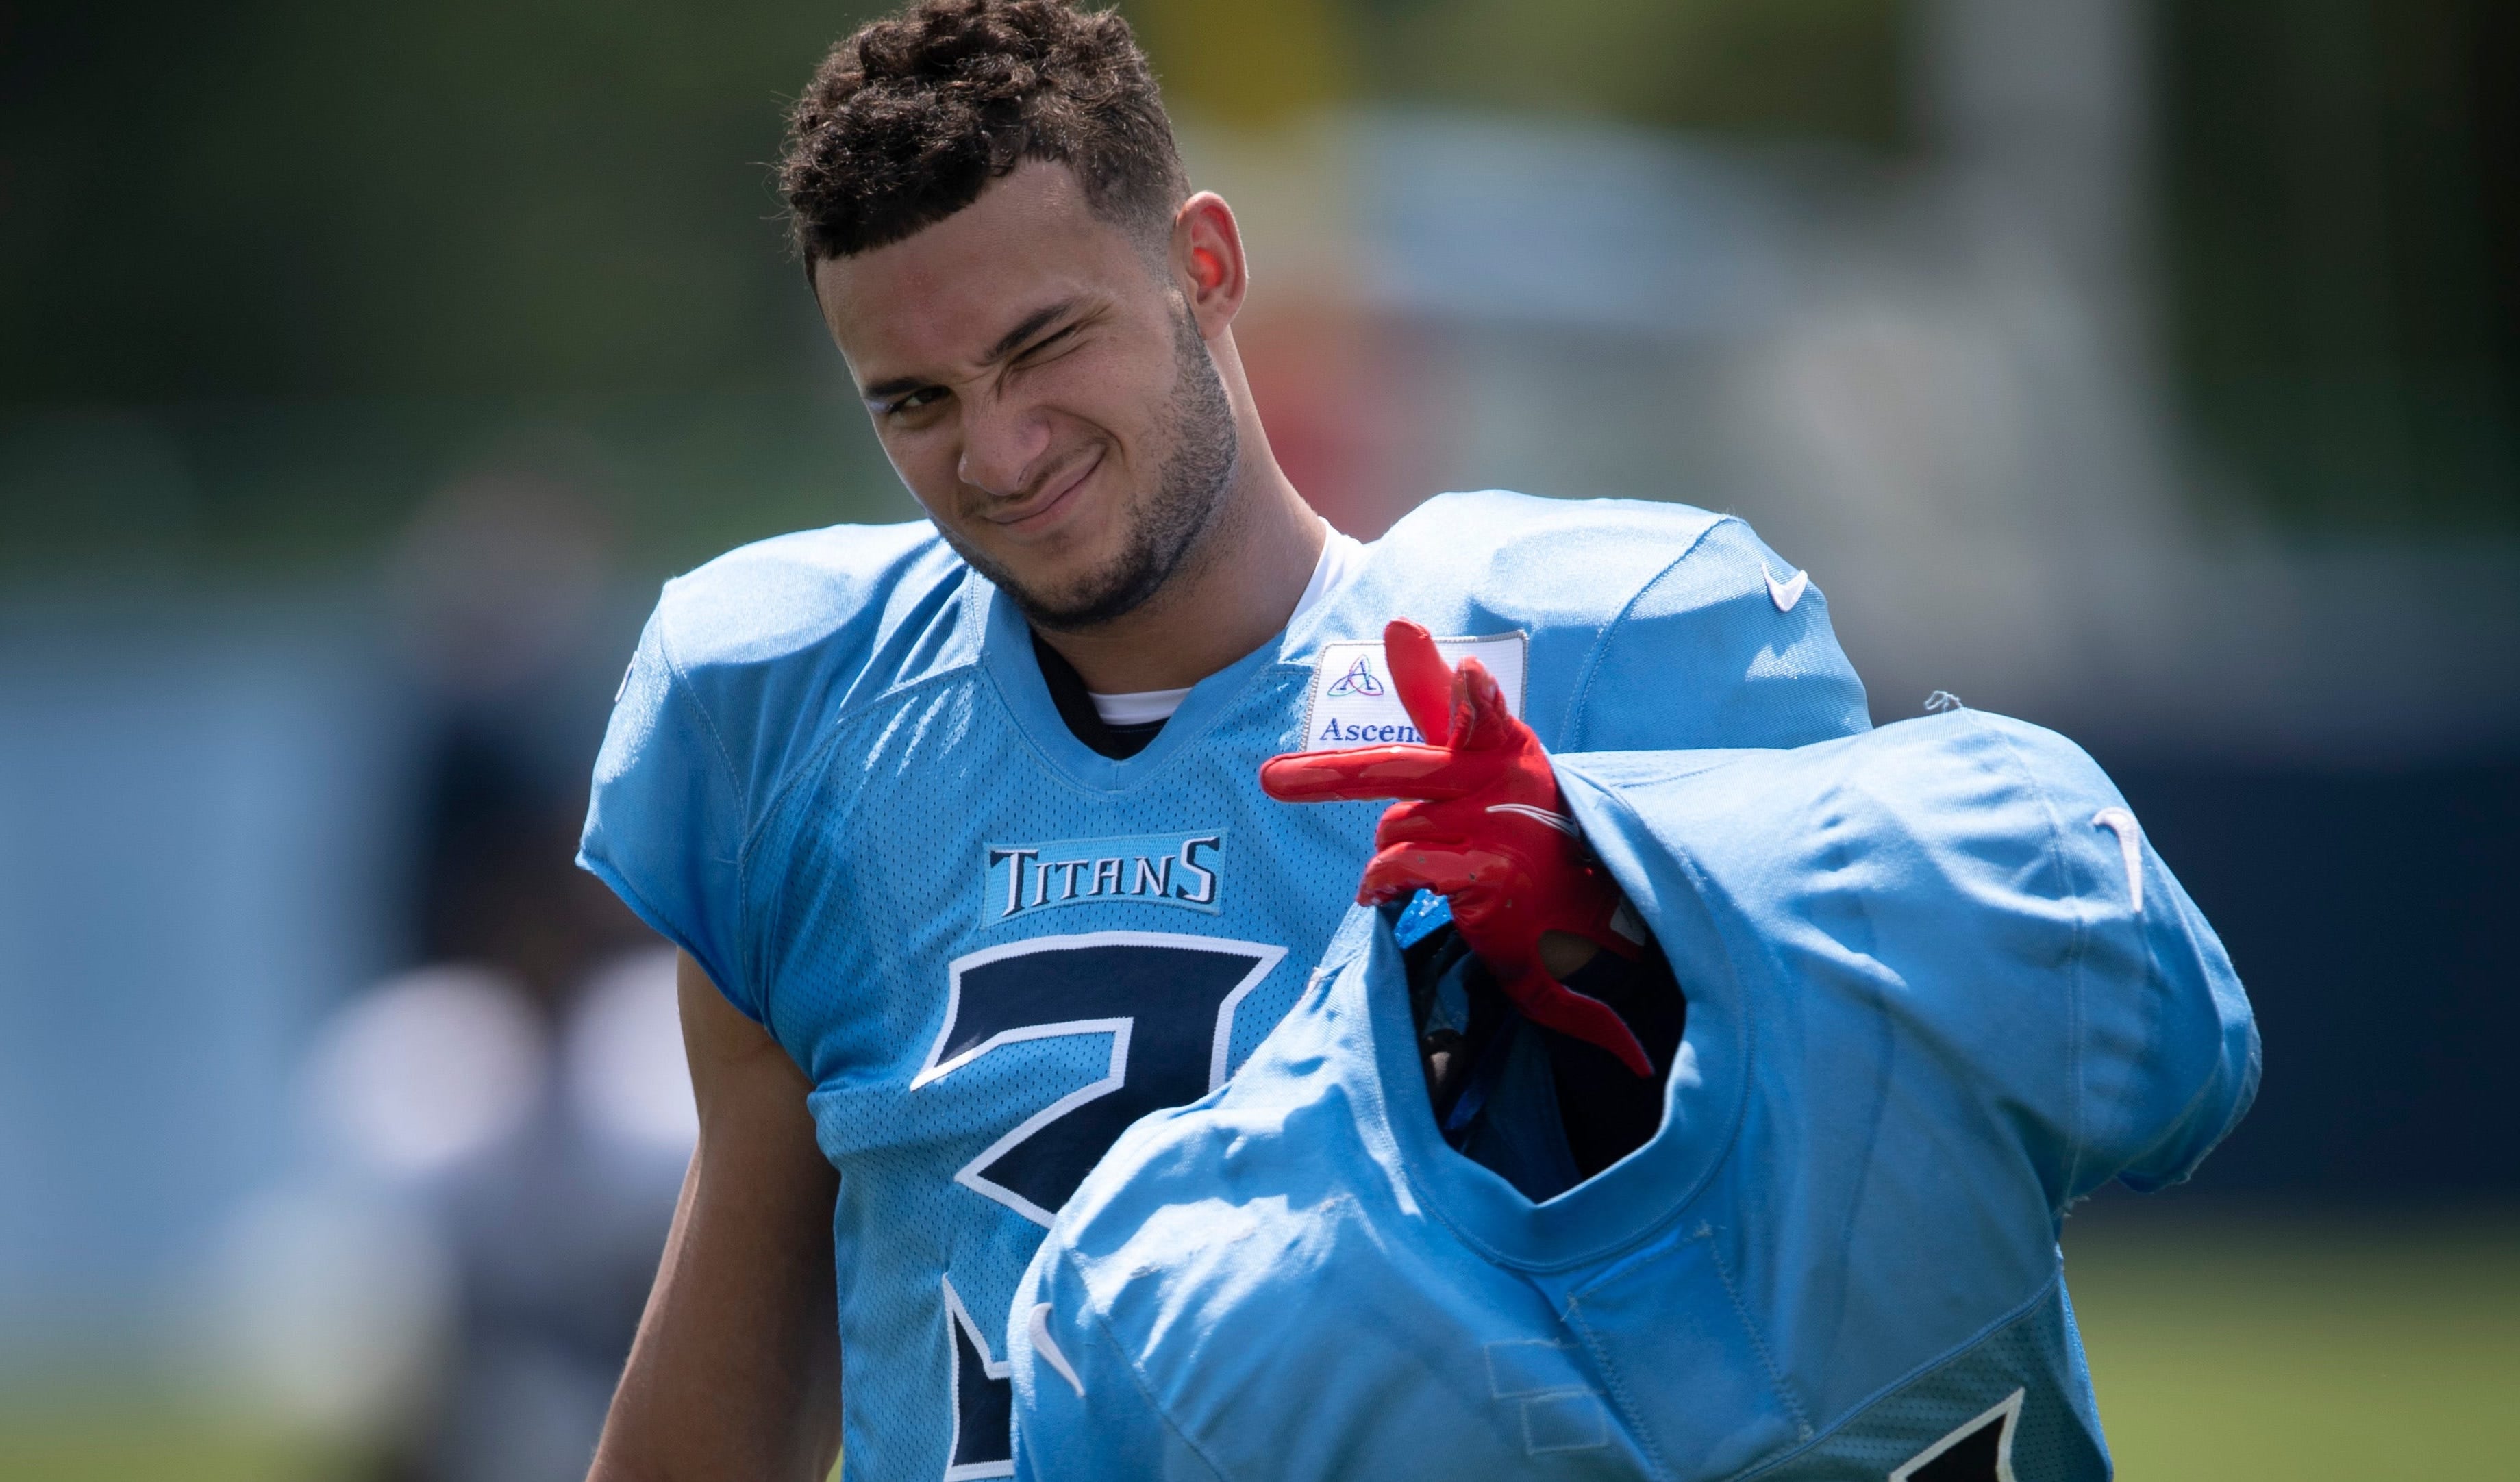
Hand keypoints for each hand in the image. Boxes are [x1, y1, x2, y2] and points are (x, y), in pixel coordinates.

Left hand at [1260, 621, 1650, 1075]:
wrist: (1573, 911)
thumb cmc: (1512, 818)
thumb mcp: (1480, 751)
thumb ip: (1435, 696)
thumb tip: (1398, 621)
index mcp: (1503, 742)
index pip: (1485, 715)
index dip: (1474, 697)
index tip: (1469, 674)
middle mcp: (1504, 780)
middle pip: (1398, 770)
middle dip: (1328, 775)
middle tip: (1269, 780)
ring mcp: (1498, 830)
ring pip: (1393, 826)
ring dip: (1391, 850)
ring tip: (1428, 864)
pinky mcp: (1488, 877)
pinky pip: (1403, 869)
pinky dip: (1382, 882)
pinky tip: (1382, 894)